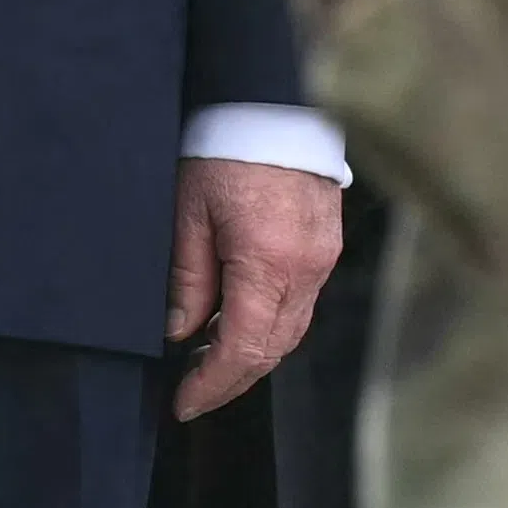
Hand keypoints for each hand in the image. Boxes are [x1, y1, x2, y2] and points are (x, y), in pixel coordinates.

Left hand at [167, 156, 343, 418]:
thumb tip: (179, 331)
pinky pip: (301, 304)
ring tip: (207, 355)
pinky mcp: (327, 246)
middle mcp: (306, 268)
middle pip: (273, 350)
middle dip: (231, 379)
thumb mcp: (187, 213)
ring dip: (251, 353)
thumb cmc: (224, 147)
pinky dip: (269, 323)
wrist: (269, 103)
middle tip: (192, 391)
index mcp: (268, 262)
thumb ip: (186, 278)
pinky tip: (237, 318)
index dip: (211, 386)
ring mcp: (324, 259)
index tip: (184, 403)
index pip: (242, 349)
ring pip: (290, 331)